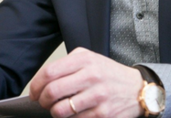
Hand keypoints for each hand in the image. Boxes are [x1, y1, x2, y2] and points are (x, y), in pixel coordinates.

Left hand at [29, 47, 143, 117]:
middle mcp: (91, 76)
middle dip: (41, 101)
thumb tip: (42, 81)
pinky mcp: (102, 115)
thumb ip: (67, 64)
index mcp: (84, 60)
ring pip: (60, 111)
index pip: (49, 72)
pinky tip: (73, 113)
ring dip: (54, 112)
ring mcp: (97, 97)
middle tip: (42, 102)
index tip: (33, 92)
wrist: (136, 89)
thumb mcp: (90, 58)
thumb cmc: (108, 74)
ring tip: (58, 108)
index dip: (36, 85)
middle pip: (52, 92)